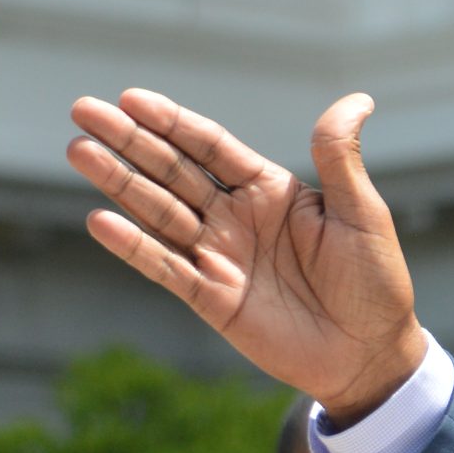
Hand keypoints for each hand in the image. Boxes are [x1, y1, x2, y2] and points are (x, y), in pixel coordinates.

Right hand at [65, 89, 428, 421]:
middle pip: (173, 171)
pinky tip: (100, 221)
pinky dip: (133, 246)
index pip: (211, 147)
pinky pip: (165, 267)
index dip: (172, 122)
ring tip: (77, 151)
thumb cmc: (376, 282)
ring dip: (119, 183)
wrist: (371, 354)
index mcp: (270, 191)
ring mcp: (220, 257)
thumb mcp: (363, 213)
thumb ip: (340, 157)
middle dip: (129, 141)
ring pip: (159, 212)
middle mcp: (237, 217)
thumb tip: (358, 98)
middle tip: (83, 111)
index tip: (132, 98)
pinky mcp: (211, 299)